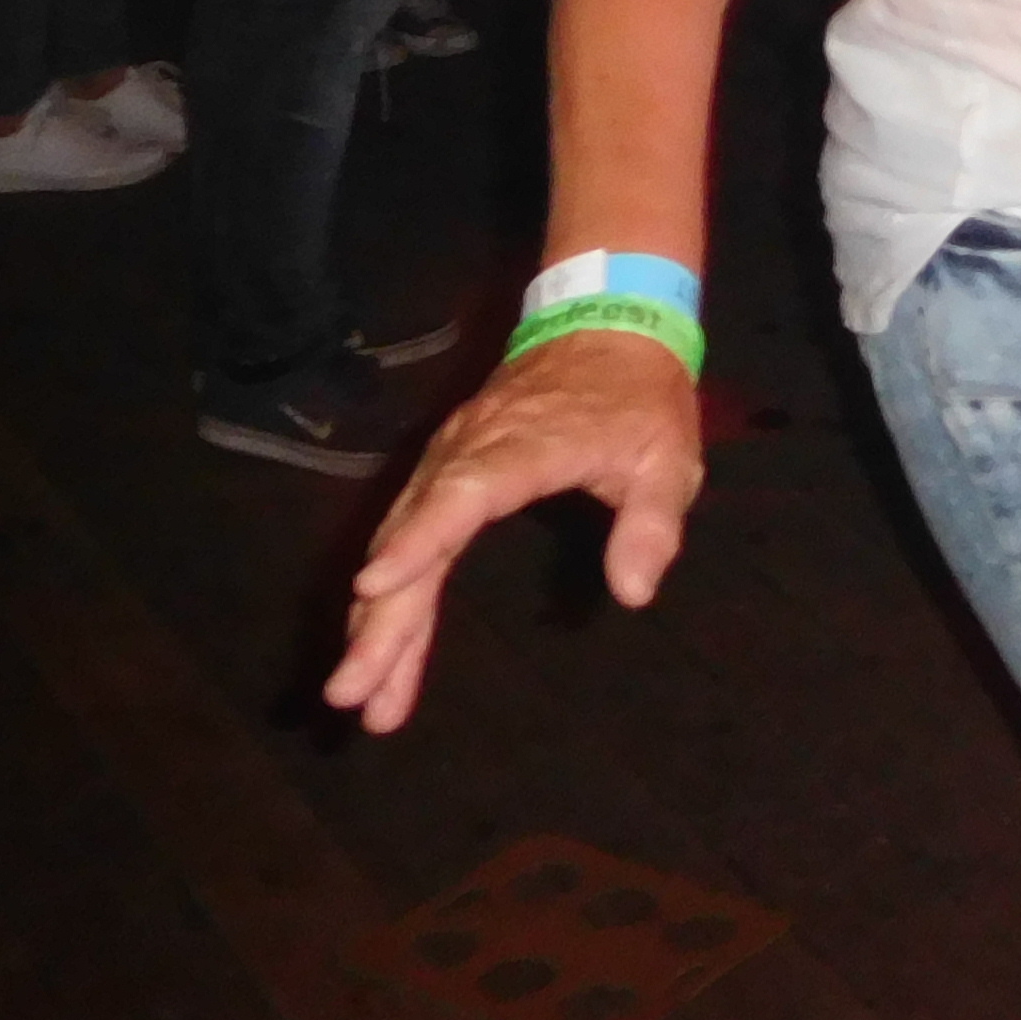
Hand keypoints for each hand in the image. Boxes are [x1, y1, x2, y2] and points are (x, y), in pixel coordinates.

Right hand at [327, 329, 702, 735]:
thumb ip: (653, 523)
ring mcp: (451, 457)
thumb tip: (635, 591)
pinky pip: (408, 531)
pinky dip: (389, 589)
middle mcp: (472, 449)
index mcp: (528, 442)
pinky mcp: (445, 469)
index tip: (374, 587)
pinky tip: (375, 640)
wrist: (608, 325)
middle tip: (352, 692)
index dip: (421, 539)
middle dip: (382, 617)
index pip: (466, 492)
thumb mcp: (669, 456)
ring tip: (359, 694)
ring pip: (399, 539)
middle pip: (415, 532)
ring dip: (377, 617)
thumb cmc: (639, 398)